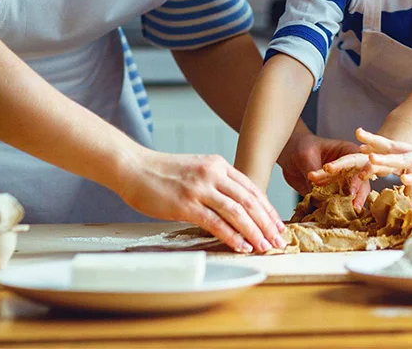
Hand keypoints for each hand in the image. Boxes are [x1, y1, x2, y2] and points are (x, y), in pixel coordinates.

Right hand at [114, 146, 287, 253]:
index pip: (252, 188)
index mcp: (219, 164)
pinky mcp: (185, 204)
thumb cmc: (163, 172)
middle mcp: (213, 174)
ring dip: (254, 232)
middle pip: (249, 201)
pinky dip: (232, 236)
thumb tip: (235, 205)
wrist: (134, 167)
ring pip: (237, 212)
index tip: (276, 224)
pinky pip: (215, 222)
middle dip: (266, 223)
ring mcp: (200, 188)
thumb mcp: (197, 169)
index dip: (267, 208)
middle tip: (278, 239)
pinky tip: (241, 246)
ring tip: (264, 246)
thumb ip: (216, 182)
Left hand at [279, 129, 369, 209]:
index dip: (356, 176)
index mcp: (348, 151)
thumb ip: (314, 171)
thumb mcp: (307, 157)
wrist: (290, 154)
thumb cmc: (301, 147)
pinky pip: (339, 203)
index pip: (357, 163)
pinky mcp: (334, 193)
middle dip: (359, 193)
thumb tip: (316, 191)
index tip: (351, 189)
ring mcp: (342, 181)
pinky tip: (336, 217)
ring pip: (353, 194)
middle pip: (361, 181)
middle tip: (353, 205)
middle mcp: (349, 167)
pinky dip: (338, 210)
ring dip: (351, 204)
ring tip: (348, 214)